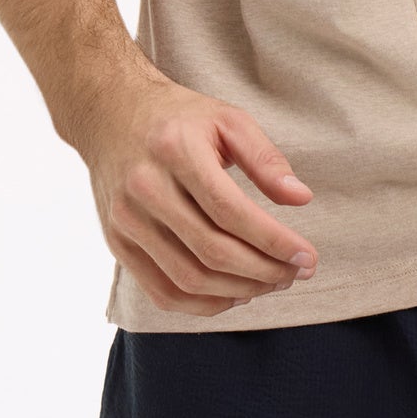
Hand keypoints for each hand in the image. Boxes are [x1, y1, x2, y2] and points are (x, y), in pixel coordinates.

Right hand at [80, 76, 318, 316]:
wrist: (110, 113)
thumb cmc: (179, 117)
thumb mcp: (228, 119)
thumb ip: (265, 158)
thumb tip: (301, 198)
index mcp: (175, 150)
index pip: (231, 211)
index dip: (274, 241)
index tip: (307, 256)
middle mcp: (145, 188)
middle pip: (212, 250)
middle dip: (264, 271)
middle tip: (297, 272)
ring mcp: (127, 220)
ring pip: (189, 278)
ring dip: (239, 290)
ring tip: (273, 283)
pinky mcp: (118, 243)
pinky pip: (162, 291)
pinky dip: (203, 304)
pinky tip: (235, 295)